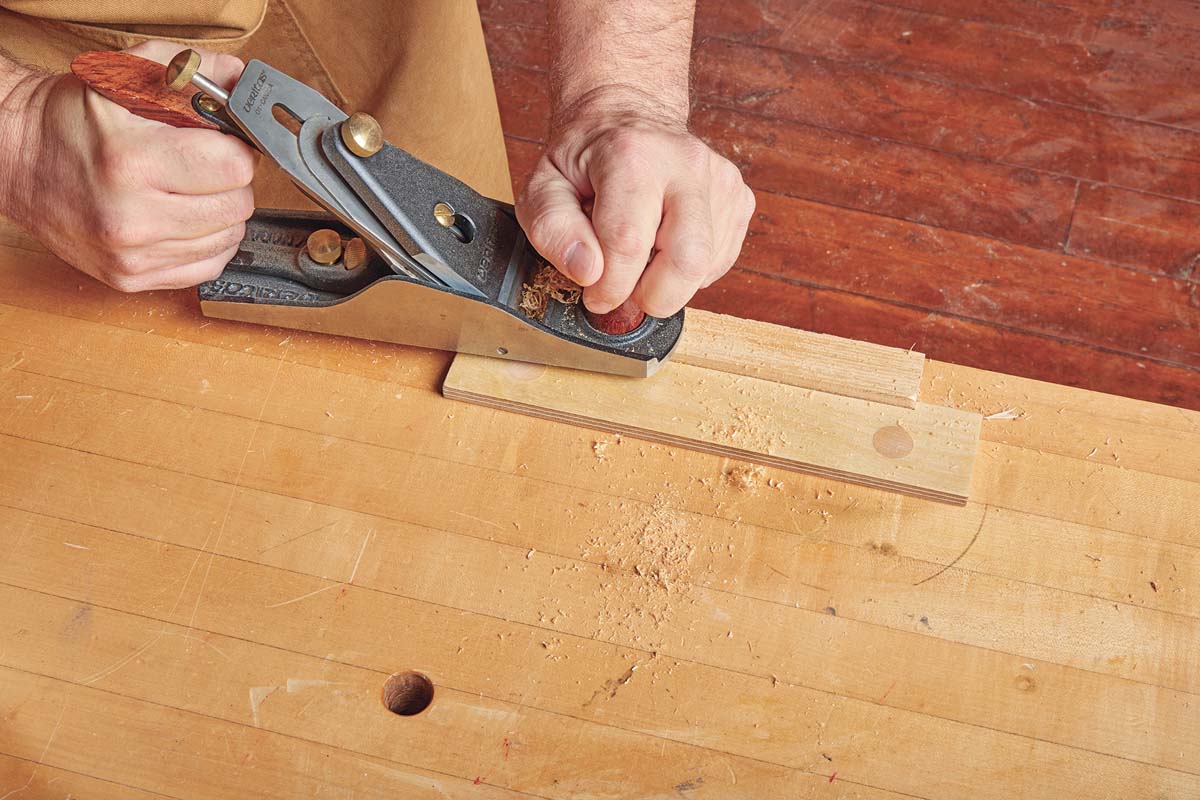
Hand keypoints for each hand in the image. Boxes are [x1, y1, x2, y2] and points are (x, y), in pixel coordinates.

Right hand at [0, 41, 256, 291]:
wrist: (18, 157)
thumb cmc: (74, 116)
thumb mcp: (126, 75)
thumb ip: (193, 70)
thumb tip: (245, 82)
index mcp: (131, 160)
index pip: (235, 166)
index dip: (237, 148)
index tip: (223, 142)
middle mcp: (131, 216)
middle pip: (237, 205)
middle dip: (231, 181)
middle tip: (205, 166)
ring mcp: (131, 254)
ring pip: (228, 238)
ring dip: (220, 212)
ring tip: (188, 189)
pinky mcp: (130, 277)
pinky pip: (208, 266)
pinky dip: (207, 242)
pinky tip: (185, 218)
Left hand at [515, 88, 754, 317]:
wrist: (627, 113)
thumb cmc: (583, 157)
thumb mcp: (543, 187)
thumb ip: (553, 230)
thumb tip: (588, 271)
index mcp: (631, 156)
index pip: (628, 243)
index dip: (610, 287)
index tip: (595, 295)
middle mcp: (685, 163)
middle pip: (687, 259)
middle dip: (654, 297)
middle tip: (627, 295)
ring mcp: (720, 179)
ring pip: (706, 267)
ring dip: (669, 282)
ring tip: (642, 257)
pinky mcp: (739, 197)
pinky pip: (719, 261)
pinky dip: (690, 272)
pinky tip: (665, 246)